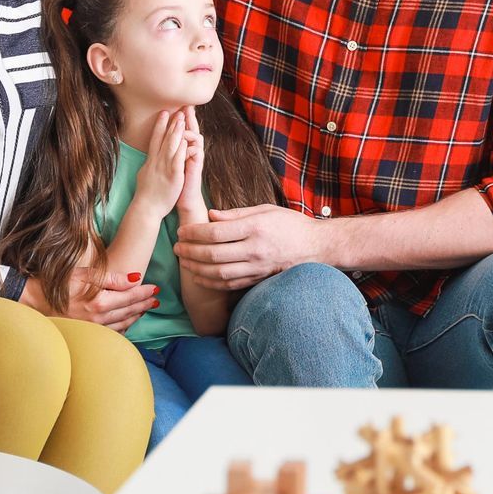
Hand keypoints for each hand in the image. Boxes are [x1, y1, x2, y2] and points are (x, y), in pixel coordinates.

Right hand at [19, 269, 160, 332]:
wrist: (33, 302)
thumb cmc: (58, 284)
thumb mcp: (84, 274)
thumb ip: (111, 278)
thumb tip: (135, 278)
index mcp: (99, 302)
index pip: (130, 297)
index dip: (144, 292)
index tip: (155, 288)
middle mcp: (98, 319)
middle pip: (129, 311)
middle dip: (144, 304)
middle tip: (156, 299)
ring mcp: (92, 329)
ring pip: (122, 324)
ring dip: (136, 316)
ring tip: (145, 308)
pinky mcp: (86, 334)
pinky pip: (111, 333)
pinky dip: (123, 327)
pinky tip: (127, 321)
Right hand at [133, 109, 189, 212]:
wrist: (147, 208)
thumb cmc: (146, 194)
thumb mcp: (145, 175)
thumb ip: (149, 165)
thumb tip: (149, 158)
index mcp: (151, 161)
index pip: (155, 139)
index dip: (160, 125)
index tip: (164, 113)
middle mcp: (157, 161)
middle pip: (164, 138)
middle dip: (171, 123)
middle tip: (177, 110)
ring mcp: (165, 167)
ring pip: (171, 145)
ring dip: (177, 130)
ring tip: (182, 118)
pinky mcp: (174, 175)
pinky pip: (178, 158)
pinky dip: (182, 147)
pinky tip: (185, 138)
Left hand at [174, 205, 327, 289]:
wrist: (316, 247)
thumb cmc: (290, 224)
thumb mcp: (265, 210)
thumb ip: (236, 214)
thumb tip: (210, 216)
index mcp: (256, 227)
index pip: (216, 232)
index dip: (194, 232)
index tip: (182, 230)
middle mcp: (255, 249)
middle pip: (213, 254)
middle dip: (189, 251)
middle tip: (176, 246)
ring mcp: (257, 267)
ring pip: (218, 273)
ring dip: (196, 268)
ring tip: (183, 261)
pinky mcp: (257, 279)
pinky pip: (229, 284)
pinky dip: (210, 281)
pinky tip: (199, 276)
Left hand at [176, 105, 206, 218]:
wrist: (184, 198)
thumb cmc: (175, 183)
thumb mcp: (169, 165)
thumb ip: (168, 153)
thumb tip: (160, 143)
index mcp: (182, 149)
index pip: (182, 130)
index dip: (181, 119)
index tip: (177, 107)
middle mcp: (190, 151)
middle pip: (192, 129)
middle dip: (189, 117)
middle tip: (187, 105)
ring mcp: (195, 157)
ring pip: (195, 137)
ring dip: (188, 129)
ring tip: (184, 119)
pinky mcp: (197, 165)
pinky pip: (196, 150)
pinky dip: (190, 144)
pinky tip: (185, 140)